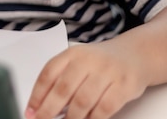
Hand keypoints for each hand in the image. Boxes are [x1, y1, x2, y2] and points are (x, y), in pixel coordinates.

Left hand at [25, 41, 147, 118]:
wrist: (135, 55)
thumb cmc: (100, 63)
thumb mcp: (78, 62)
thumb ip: (60, 80)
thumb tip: (41, 106)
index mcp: (72, 54)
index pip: (48, 75)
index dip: (37, 96)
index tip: (31, 112)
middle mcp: (88, 60)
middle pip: (63, 89)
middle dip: (49, 110)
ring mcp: (107, 72)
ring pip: (83, 101)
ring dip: (72, 118)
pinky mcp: (124, 85)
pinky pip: (104, 108)